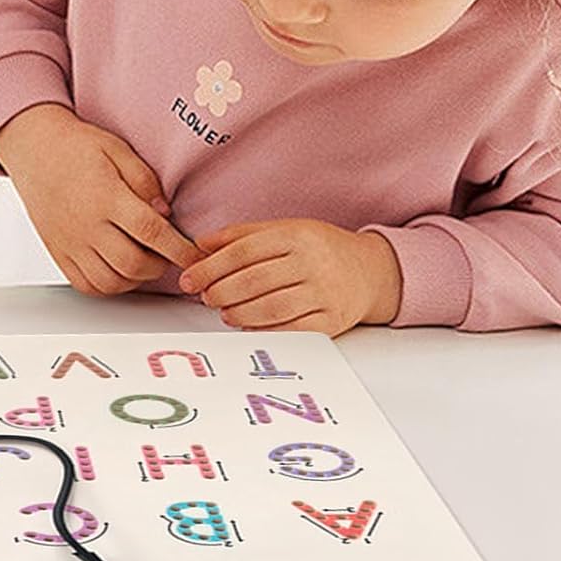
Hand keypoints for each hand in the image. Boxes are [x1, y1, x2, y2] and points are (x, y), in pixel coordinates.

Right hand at [0, 103, 200, 295]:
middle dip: (161, 266)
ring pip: (111, 282)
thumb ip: (145, 181)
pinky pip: (87, 285)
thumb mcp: (117, 149)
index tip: (197, 256)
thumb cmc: (76, 146)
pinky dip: (109, 286)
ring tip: (145, 261)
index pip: (151, 232)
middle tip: (169, 254)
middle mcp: (86, 224)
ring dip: (137, 278)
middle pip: (133, 263)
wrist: (33, 149)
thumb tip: (165, 213)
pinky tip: (120, 271)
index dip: (180, 249)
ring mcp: (70, 242)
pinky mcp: (59, 252)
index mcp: (105, 196)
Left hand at [178, 221, 402, 336]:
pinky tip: (248, 326)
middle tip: (205, 297)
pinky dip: (263, 330)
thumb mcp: (284, 229)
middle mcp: (312, 262)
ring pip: (270, 308)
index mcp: (296, 235)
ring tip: (224, 312)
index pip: (243, 251)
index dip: (211, 267)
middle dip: (220, 291)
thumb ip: (242, 235)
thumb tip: (200, 245)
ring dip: (238, 313)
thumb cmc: (319, 249)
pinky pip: (291, 331)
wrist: (370, 271)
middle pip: (254, 281)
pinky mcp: (333, 322)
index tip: (190, 278)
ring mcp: (324, 293)